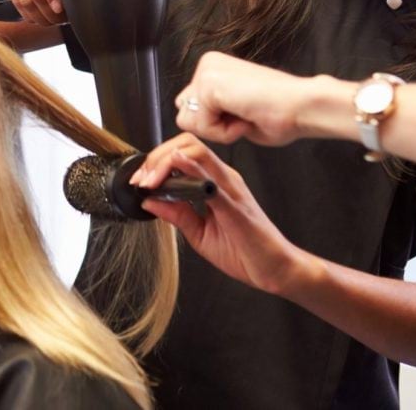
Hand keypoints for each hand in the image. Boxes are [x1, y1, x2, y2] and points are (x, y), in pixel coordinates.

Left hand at [133, 134, 303, 294]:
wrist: (275, 269)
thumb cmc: (245, 251)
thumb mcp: (200, 233)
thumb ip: (178, 215)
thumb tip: (150, 201)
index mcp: (217, 183)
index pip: (185, 153)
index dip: (157, 160)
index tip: (140, 179)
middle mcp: (225, 180)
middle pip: (188, 146)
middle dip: (157, 157)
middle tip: (140, 179)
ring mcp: (232, 190)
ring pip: (199, 154)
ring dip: (167, 162)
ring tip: (149, 181)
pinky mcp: (235, 207)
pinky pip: (213, 182)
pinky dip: (193, 170)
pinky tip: (179, 167)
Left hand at [173, 52, 318, 146]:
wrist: (301, 106)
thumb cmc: (279, 113)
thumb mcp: (234, 111)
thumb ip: (211, 111)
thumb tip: (188, 116)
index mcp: (214, 68)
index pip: (191, 107)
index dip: (216, 123)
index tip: (244, 114)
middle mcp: (208, 64)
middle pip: (185, 114)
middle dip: (212, 126)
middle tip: (244, 116)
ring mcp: (207, 72)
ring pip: (189, 121)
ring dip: (218, 130)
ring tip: (245, 116)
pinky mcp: (209, 84)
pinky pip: (202, 126)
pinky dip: (224, 132)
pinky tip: (246, 117)